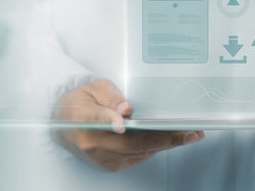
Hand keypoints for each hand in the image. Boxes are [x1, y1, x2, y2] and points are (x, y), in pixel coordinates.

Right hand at [51, 78, 204, 171]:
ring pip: (140, 152)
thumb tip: (126, 108)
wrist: (62, 124)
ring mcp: (102, 158)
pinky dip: (154, 148)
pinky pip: (137, 157)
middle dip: (166, 139)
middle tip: (191, 132)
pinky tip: (170, 139)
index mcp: (85, 120)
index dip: (115, 122)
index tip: (126, 123)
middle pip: (134, 143)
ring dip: (166, 144)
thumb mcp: (92, 88)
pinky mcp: (110, 165)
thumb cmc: (79, 103)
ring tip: (188, 134)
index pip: (102, 121)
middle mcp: (94, 144)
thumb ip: (110, 96)